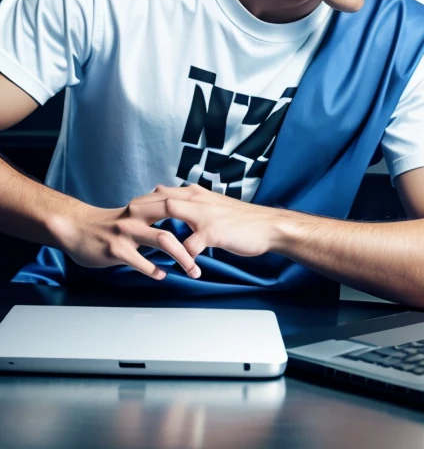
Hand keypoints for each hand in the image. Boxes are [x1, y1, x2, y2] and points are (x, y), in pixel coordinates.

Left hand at [48, 184, 281, 281]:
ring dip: (151, 223)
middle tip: (121, 218)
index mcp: (198, 195)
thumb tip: (176, 207)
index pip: (164, 192)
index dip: (144, 200)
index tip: (128, 208)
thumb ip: (196, 208)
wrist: (267, 227)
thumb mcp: (216, 209)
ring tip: (135, 236)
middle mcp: (199, 200)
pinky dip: (179, 256)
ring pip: (171, 213)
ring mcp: (205, 215)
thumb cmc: (243, 222)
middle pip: (161, 198)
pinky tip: (169, 266)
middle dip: (139, 207)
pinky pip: (190, 245)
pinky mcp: (213, 231)